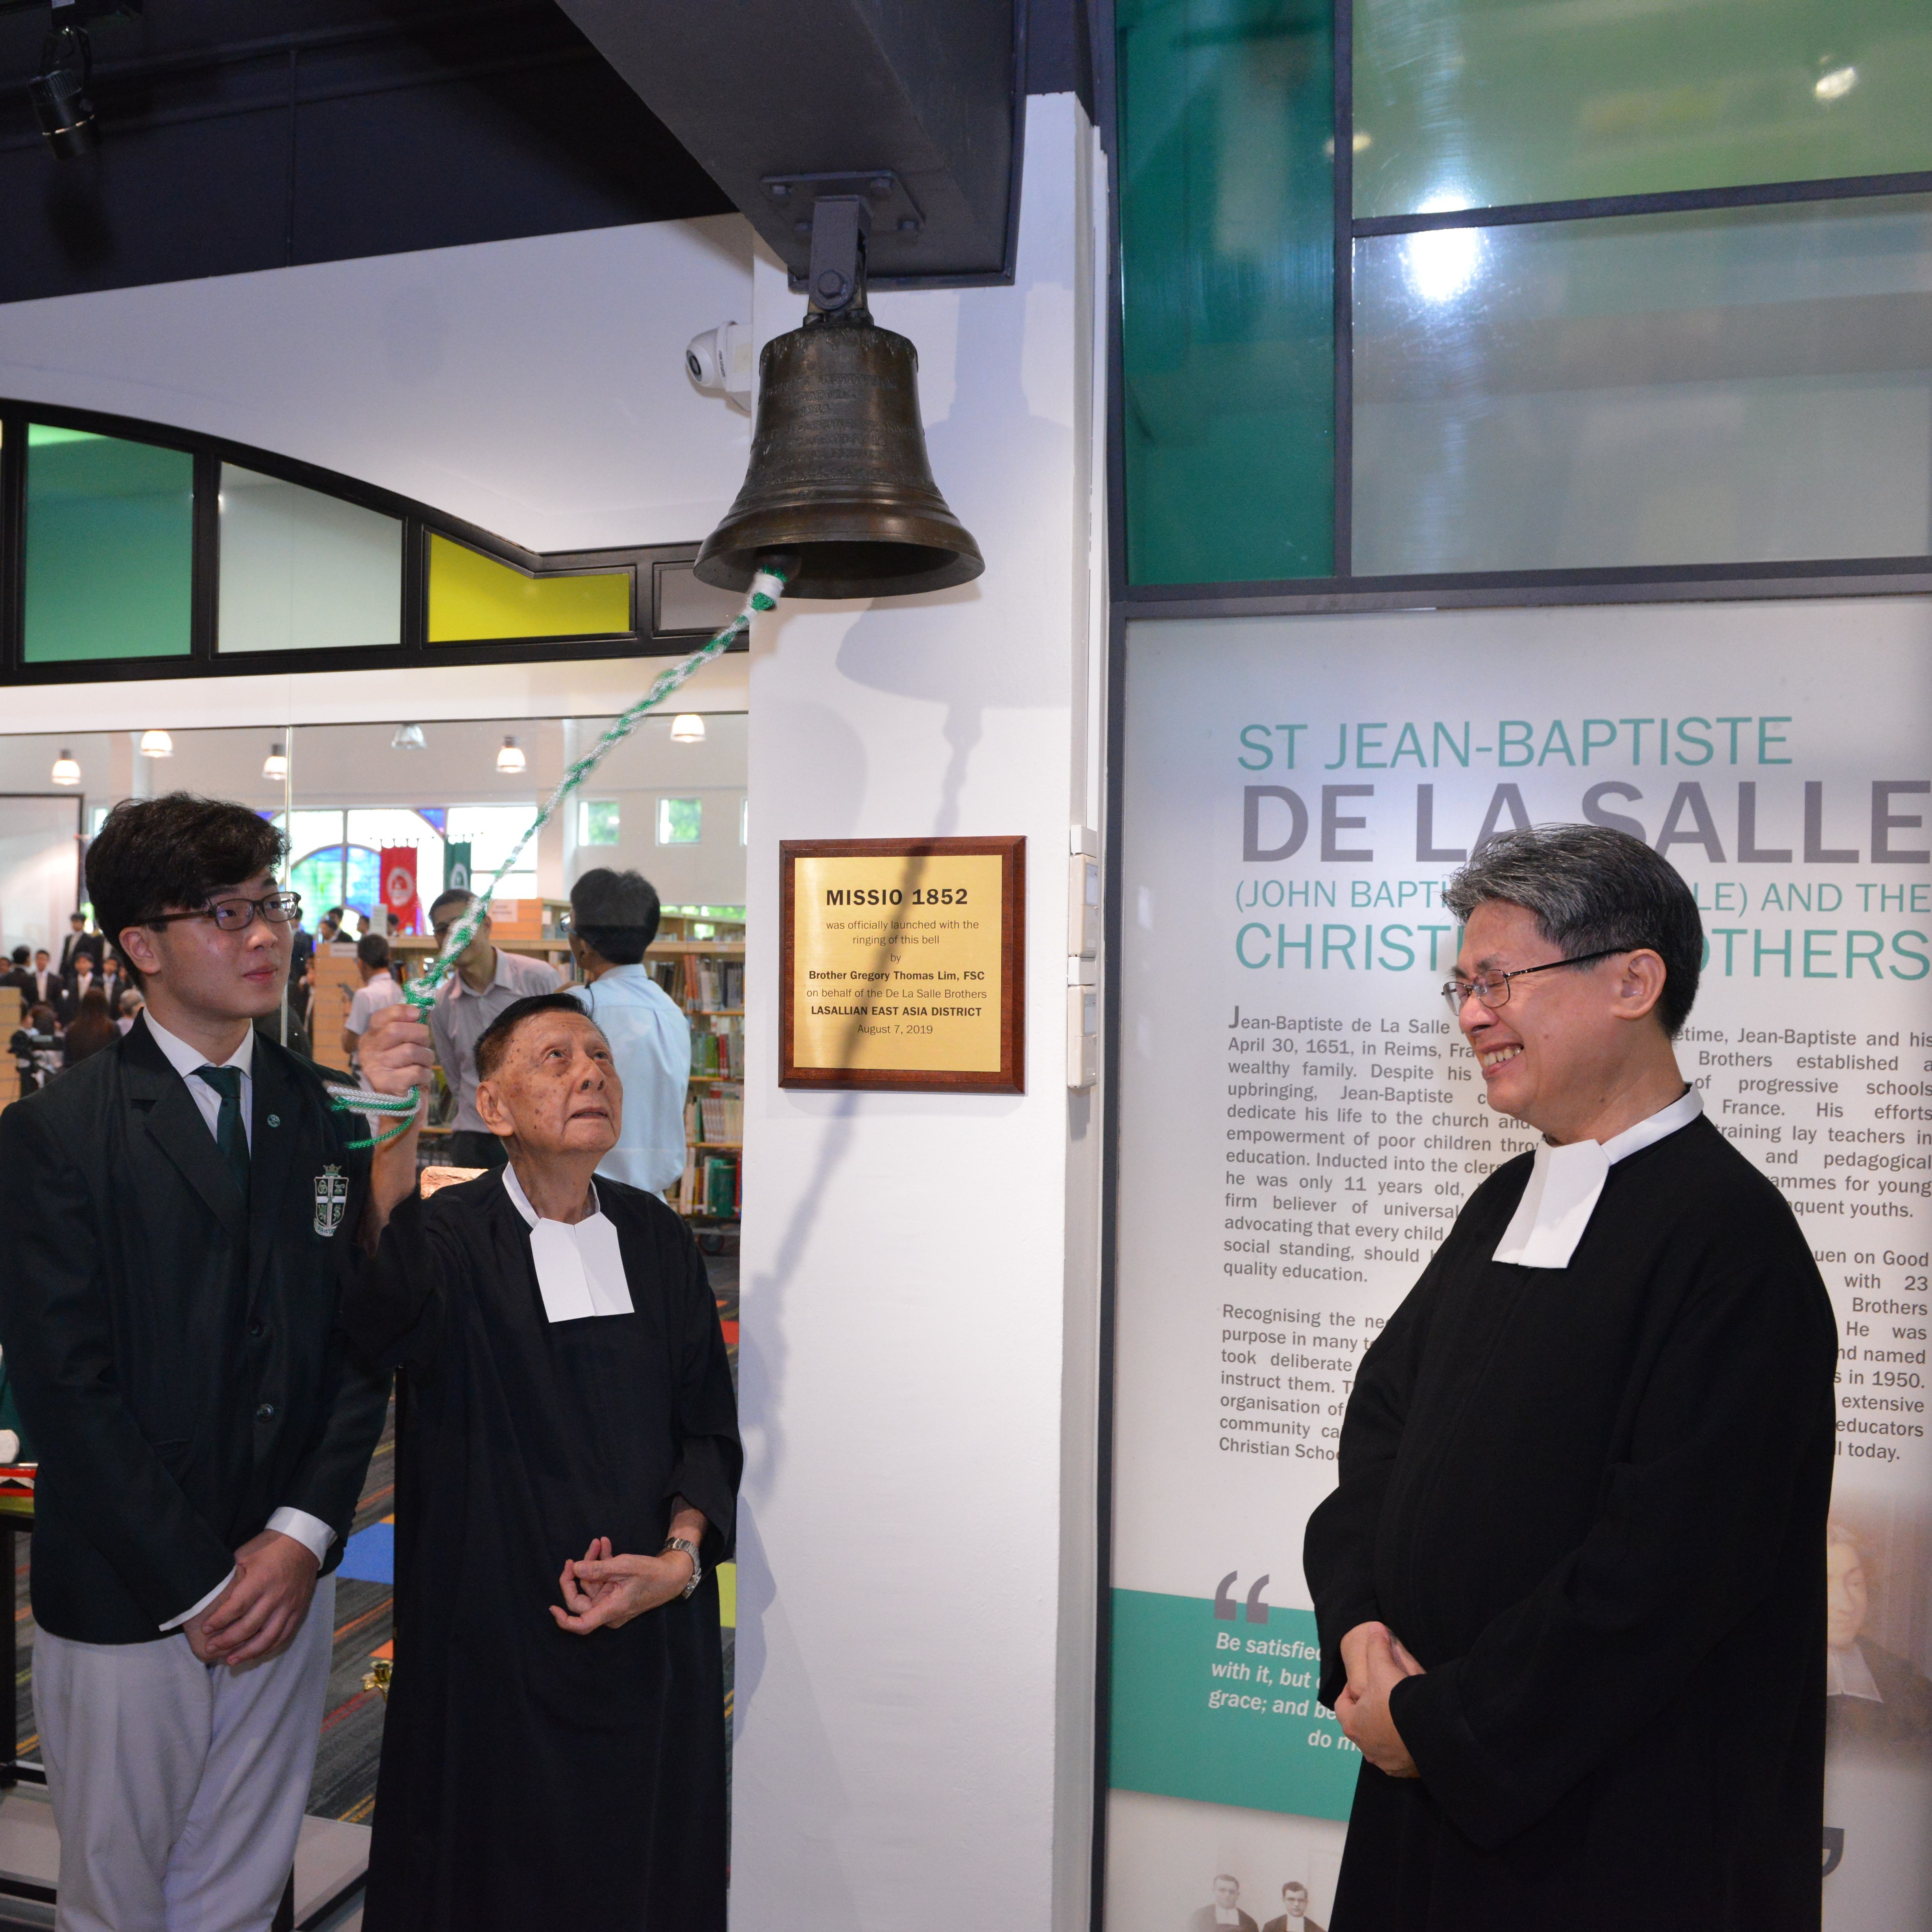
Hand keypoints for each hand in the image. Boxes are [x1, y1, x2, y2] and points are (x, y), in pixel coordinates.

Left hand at [189, 1530, 319, 1668]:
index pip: (237, 1607)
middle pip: (250, 1626)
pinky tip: (254, 1654)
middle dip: (227, 1641)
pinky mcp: (299, 1610)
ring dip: (247, 1652)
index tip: (205, 1628)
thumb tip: (212, 1594)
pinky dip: (268, 1648)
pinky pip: (284, 1635)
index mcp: (262, 1579)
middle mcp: (277, 1595)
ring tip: (230, 1661)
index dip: (219, 1620)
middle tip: (211, 1647)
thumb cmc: (270, 1546)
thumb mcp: (246, 1554)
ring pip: (268, 1637)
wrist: (304, 1542)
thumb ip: (232, 1577)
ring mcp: (290, 1605)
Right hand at [358, 1003, 433, 1101]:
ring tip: (422, 1066)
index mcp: (369, 1040)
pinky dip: (426, 1075)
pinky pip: (417, 1071)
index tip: (417, 1014)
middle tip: (423, 1046)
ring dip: (426, 1058)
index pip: (379, 1017)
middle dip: (420, 1035)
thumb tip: (422, 1009)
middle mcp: (368, 1053)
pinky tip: (420, 1080)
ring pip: (411, 1050)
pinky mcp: (388, 1085)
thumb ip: (410, 1027)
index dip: (402, 1011)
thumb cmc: (405, 1072)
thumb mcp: (404, 1046)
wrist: (400, 1109)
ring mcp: (375, 1069)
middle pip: (397, 1030)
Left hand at [550, 1535, 692, 1634]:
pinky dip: (602, 1565)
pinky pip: (603, 1582)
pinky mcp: (617, 1594)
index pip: (581, 1624)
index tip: (552, 1608)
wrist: (672, 1576)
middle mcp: (608, 1610)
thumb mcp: (624, 1566)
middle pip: (581, 1599)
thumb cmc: (651, 1573)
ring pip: (592, 1585)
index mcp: (610, 1609)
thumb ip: (598, 1568)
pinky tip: (605, 1546)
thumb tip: (575, 1568)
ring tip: (598, 1543)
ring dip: (592, 1564)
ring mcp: (612, 1602)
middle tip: (573, 1558)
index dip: (563, 1620)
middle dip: (577, 1575)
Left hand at [1335, 1620, 1423, 1776]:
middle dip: (1370, 1710)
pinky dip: (1403, 1745)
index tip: (1363, 1681)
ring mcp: (1385, 1762)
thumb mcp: (1384, 1668)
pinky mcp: (1405, 1771)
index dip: (1350, 1690)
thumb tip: (1375, 1628)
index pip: (1342, 1704)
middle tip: (1384, 1695)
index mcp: (1353, 1724)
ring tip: (1400, 1713)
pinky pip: (1400, 1756)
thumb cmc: (1398, 1702)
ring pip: (1380, 1742)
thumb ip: (1377, 1647)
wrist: (1432, 1734)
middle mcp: (1365, 1748)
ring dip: (1386, 1729)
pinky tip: (1414, 1731)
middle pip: (1362, 1724)